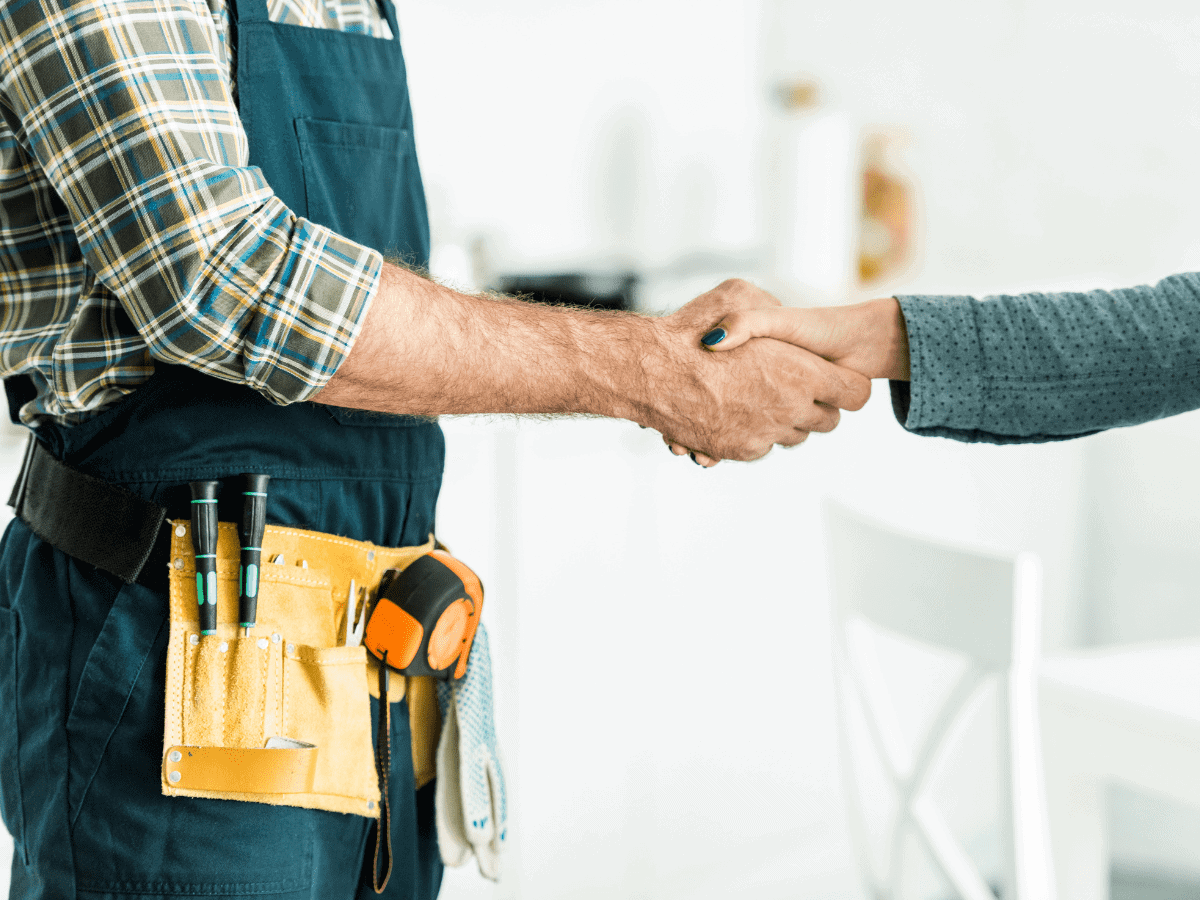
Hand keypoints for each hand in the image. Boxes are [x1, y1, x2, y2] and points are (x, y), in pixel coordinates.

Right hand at [642, 279, 871, 463]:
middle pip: (828, 421)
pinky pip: (762, 447)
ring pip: (795, 437)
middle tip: (796, 387)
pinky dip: (754, 432)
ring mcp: (765, 434)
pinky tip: (736, 411)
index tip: (833, 378)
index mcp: (803, 372)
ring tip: (762, 397)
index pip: (855, 393)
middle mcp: (790, 408)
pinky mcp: (740, 450)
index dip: (846, 385)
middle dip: (817, 406)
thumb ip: (767, 307)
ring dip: (785, 420)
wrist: (651, 372)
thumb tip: (777, 315)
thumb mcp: (737, 295)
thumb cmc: (692, 330)